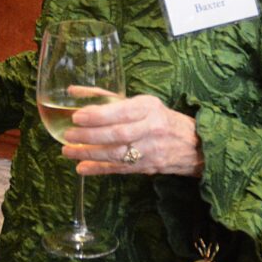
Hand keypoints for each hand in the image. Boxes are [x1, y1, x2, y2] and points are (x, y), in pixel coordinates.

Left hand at [60, 94, 203, 177]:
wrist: (192, 144)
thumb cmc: (158, 118)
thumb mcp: (139, 102)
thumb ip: (106, 98)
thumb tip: (72, 91)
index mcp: (149, 108)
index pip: (122, 112)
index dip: (98, 115)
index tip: (77, 117)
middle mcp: (151, 129)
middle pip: (118, 134)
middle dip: (90, 136)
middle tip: (68, 135)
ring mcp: (150, 150)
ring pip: (117, 154)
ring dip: (89, 154)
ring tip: (68, 151)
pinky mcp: (147, 167)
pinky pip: (120, 169)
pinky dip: (99, 169)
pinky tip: (82, 168)